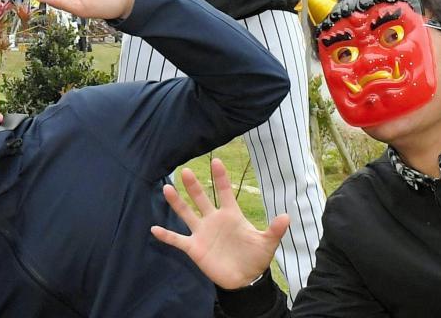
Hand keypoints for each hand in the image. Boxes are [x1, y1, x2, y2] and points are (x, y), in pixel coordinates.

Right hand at [151, 159, 288, 289]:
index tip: (217, 160)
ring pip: (186, 213)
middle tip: (186, 170)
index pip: (224, 191)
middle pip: (201, 198)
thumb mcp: (266, 243)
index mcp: (230, 214)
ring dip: (177, 202)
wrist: (244, 279)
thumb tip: (287, 216)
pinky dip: (166, 235)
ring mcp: (202, 232)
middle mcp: (213, 219)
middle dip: (194, 186)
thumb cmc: (255, 257)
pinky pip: (178, 239)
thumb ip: (274, 230)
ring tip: (167, 188)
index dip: (221, 177)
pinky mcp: (194, 248)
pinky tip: (154, 229)